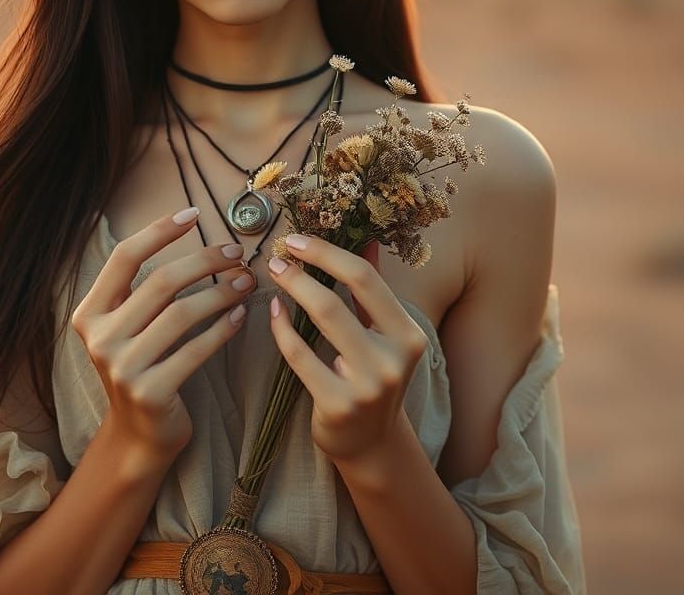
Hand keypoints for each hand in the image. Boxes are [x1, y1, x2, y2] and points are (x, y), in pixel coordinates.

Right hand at [71, 208, 256, 459]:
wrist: (139, 434)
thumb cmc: (143, 364)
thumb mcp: (128, 324)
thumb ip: (145, 287)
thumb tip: (192, 231)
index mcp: (90, 312)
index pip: (124, 257)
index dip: (159, 231)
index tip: (194, 213)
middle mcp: (99, 338)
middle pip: (160, 282)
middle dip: (205, 261)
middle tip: (237, 253)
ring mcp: (122, 368)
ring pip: (181, 313)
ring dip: (220, 292)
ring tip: (246, 281)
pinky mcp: (150, 392)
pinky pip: (196, 349)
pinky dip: (224, 328)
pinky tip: (242, 314)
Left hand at [267, 234, 429, 464]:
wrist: (370, 443)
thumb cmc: (372, 377)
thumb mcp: (382, 334)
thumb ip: (374, 288)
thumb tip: (367, 239)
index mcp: (408, 334)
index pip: (366, 279)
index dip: (329, 253)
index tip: (298, 240)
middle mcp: (394, 359)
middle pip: (342, 296)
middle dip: (306, 268)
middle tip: (280, 255)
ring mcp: (367, 385)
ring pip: (323, 319)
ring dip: (294, 289)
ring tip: (275, 274)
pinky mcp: (338, 405)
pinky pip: (300, 355)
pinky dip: (283, 328)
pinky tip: (275, 312)